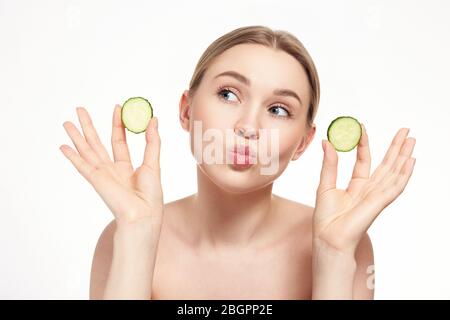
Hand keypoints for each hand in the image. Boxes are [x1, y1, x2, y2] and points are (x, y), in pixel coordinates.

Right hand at [60, 105, 162, 226]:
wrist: (143, 214)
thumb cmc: (150, 194)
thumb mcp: (153, 162)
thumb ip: (152, 141)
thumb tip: (153, 119)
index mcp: (126, 167)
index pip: (119, 140)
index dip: (117, 124)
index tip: (117, 107)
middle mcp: (111, 170)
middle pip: (97, 143)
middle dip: (89, 126)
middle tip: (80, 109)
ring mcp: (102, 174)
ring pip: (86, 151)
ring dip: (76, 136)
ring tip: (67, 122)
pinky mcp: (96, 179)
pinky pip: (81, 165)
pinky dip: (72, 156)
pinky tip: (63, 146)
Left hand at [313, 125, 415, 253]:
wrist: (329, 238)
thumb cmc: (326, 218)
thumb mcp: (325, 185)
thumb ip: (330, 164)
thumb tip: (328, 142)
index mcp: (356, 185)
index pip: (364, 160)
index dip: (365, 144)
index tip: (362, 127)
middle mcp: (369, 189)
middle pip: (386, 164)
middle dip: (395, 148)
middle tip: (405, 130)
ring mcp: (376, 196)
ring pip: (394, 172)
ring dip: (403, 156)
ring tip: (411, 140)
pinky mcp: (379, 203)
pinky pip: (395, 186)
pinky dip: (404, 174)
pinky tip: (411, 161)